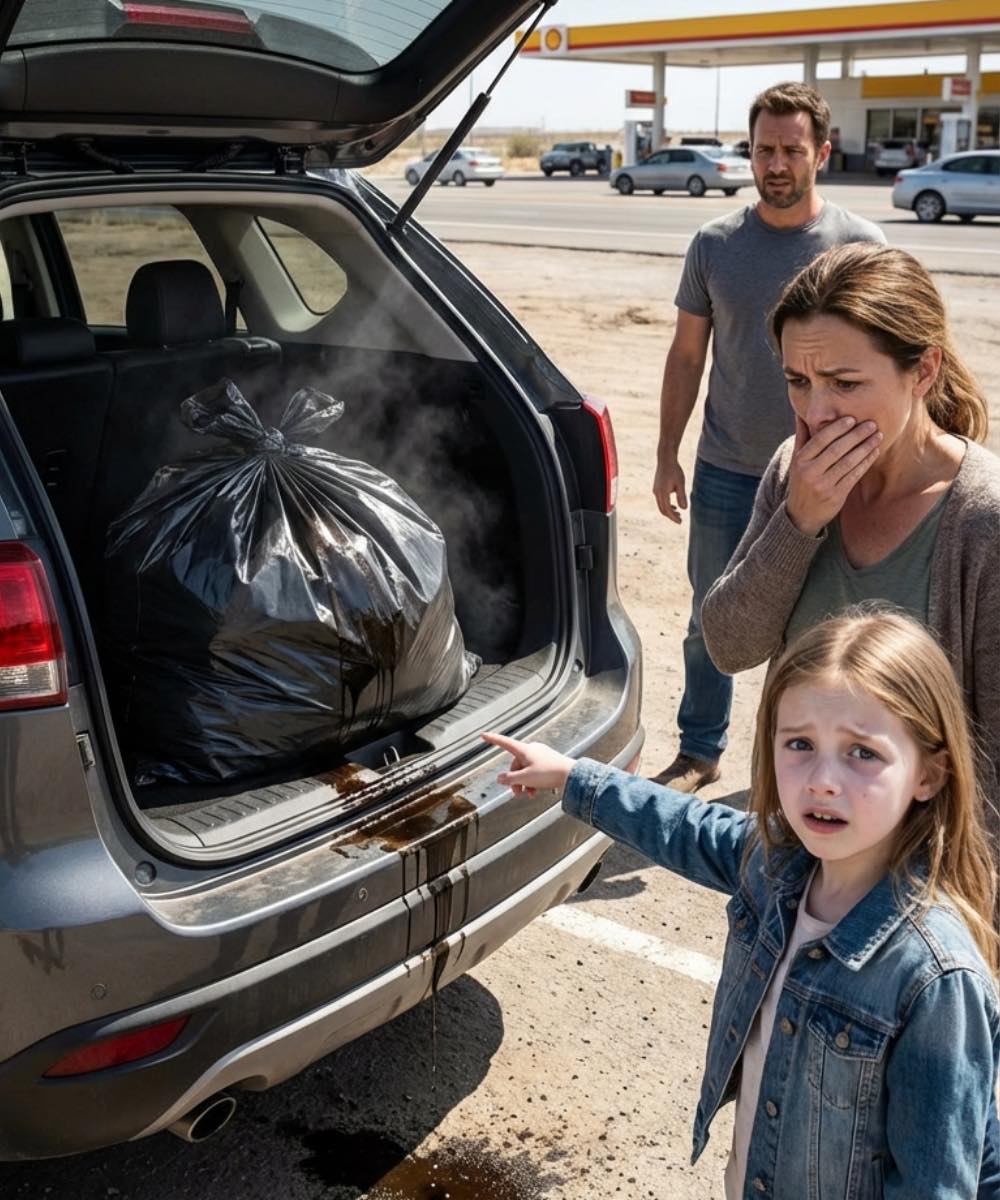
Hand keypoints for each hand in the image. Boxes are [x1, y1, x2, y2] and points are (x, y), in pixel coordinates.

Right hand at [481, 732, 574, 795]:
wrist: (572, 775)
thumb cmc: (549, 774)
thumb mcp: (525, 778)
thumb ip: (510, 779)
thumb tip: (499, 778)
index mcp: (524, 750)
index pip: (504, 743)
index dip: (492, 739)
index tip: (482, 734)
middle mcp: (532, 750)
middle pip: (515, 764)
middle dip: (515, 779)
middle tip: (517, 794)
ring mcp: (541, 755)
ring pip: (525, 769)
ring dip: (524, 783)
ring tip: (529, 795)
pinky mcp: (548, 762)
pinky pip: (535, 771)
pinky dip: (533, 781)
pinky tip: (536, 792)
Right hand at [653, 456, 686, 523]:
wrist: (665, 459)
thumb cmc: (674, 470)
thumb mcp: (680, 483)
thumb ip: (681, 496)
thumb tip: (684, 509)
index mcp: (662, 493)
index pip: (667, 510)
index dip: (673, 517)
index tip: (680, 522)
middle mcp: (657, 493)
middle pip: (662, 510)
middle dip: (671, 516)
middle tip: (680, 520)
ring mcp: (656, 491)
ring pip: (661, 505)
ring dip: (669, 511)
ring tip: (678, 513)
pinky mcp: (657, 488)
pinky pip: (660, 500)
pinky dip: (666, 505)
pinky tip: (674, 505)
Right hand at [786, 415, 881, 535]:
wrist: (801, 514)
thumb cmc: (802, 481)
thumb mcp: (797, 460)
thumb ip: (802, 437)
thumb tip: (802, 413)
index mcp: (800, 460)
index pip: (820, 439)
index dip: (837, 428)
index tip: (852, 418)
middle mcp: (810, 472)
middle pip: (836, 449)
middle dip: (856, 435)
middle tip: (871, 424)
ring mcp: (823, 485)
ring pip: (848, 462)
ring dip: (865, 447)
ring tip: (877, 436)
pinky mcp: (836, 496)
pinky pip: (854, 475)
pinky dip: (866, 462)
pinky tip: (874, 452)